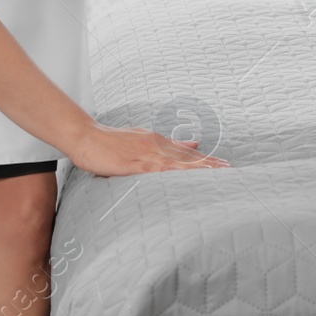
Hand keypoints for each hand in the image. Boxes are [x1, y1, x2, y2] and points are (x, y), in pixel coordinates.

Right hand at [70, 124, 228, 176]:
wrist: (86, 137)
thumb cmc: (110, 141)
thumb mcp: (142, 138)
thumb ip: (167, 143)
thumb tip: (192, 144)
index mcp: (157, 142)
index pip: (186, 153)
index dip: (205, 159)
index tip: (222, 164)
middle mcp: (156, 146)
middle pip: (187, 158)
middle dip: (209, 164)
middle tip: (228, 169)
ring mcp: (146, 155)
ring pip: (177, 163)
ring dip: (198, 168)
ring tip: (216, 173)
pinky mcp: (135, 165)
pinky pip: (158, 171)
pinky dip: (175, 174)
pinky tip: (186, 178)